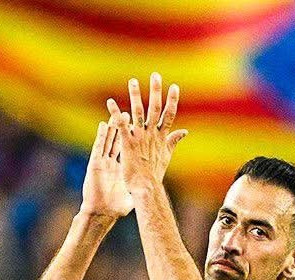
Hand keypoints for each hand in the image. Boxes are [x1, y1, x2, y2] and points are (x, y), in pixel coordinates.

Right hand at [81, 112, 133, 218]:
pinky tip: (104, 125)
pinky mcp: (95, 164)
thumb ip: (141, 190)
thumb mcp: (132, 196)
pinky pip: (99, 147)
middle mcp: (112, 163)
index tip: (139, 128)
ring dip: (112, 127)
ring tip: (117, 113)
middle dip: (123, 128)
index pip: (128, 151)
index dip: (132, 139)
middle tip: (130, 114)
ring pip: (109, 141)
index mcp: (121, 169)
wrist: (101, 213)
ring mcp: (103, 162)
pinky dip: (101, 136)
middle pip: (118, 141)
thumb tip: (153, 191)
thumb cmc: (116, 208)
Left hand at [108, 73, 187, 196]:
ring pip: (138, 113)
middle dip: (156, 92)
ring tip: (132, 81)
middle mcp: (152, 135)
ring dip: (135, 96)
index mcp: (161, 137)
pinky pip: (121, 125)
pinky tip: (109, 101)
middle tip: (155, 75)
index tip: (174, 87)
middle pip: (155, 109)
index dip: (172, 101)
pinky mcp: (128, 143)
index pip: (169, 115)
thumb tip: (185, 131)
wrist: (146, 189)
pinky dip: (115, 113)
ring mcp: (140, 138)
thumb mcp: (166, 155)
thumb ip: (173, 141)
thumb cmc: (155, 175)